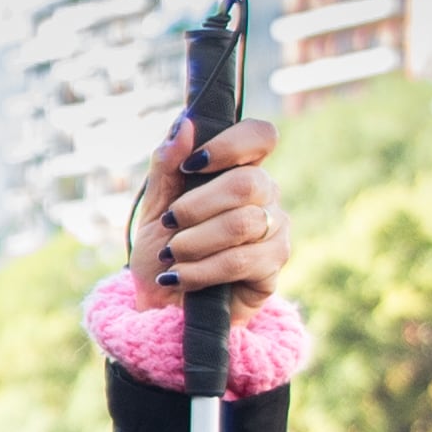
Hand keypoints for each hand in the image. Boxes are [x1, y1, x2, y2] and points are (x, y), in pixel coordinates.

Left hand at [131, 115, 283, 319]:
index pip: (261, 135)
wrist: (163, 307)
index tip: (192, 164)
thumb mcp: (156, 206)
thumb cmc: (164, 251)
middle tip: (171, 225)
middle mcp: (266, 197)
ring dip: (194, 242)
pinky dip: (199, 270)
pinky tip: (179, 278)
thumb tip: (185, 124)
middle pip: (248, 183)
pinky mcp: (273, 267)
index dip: (231, 144)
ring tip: (171, 257)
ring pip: (242, 223)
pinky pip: (240, 261)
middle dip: (196, 206)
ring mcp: (275, 231)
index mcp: (240, 171)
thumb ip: (167, 164)